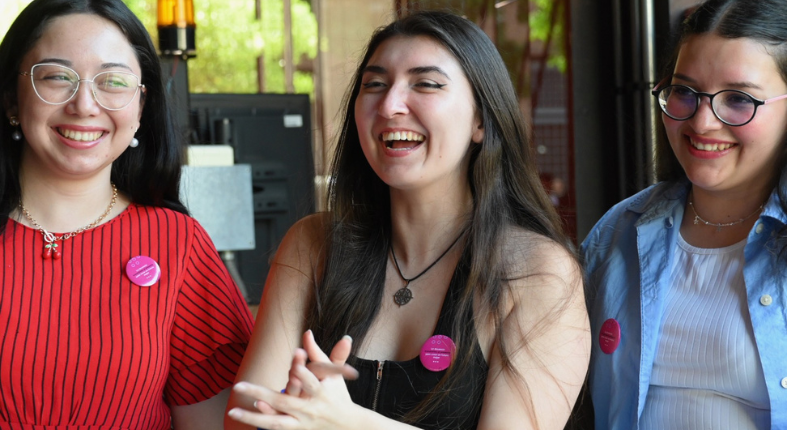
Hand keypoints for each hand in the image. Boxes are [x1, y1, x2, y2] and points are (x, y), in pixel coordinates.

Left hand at [228, 331, 360, 428]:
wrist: (346, 425)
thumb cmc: (337, 393)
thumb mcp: (333, 373)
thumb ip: (318, 353)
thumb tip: (307, 332)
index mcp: (322, 393)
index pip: (312, 384)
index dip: (302, 375)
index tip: (292, 365)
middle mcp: (310, 409)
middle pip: (284, 402)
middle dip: (260, 393)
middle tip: (238, 385)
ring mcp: (301, 422)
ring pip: (275, 422)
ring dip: (252, 417)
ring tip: (232, 411)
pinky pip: (277, 427)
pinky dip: (263, 419)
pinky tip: (246, 412)